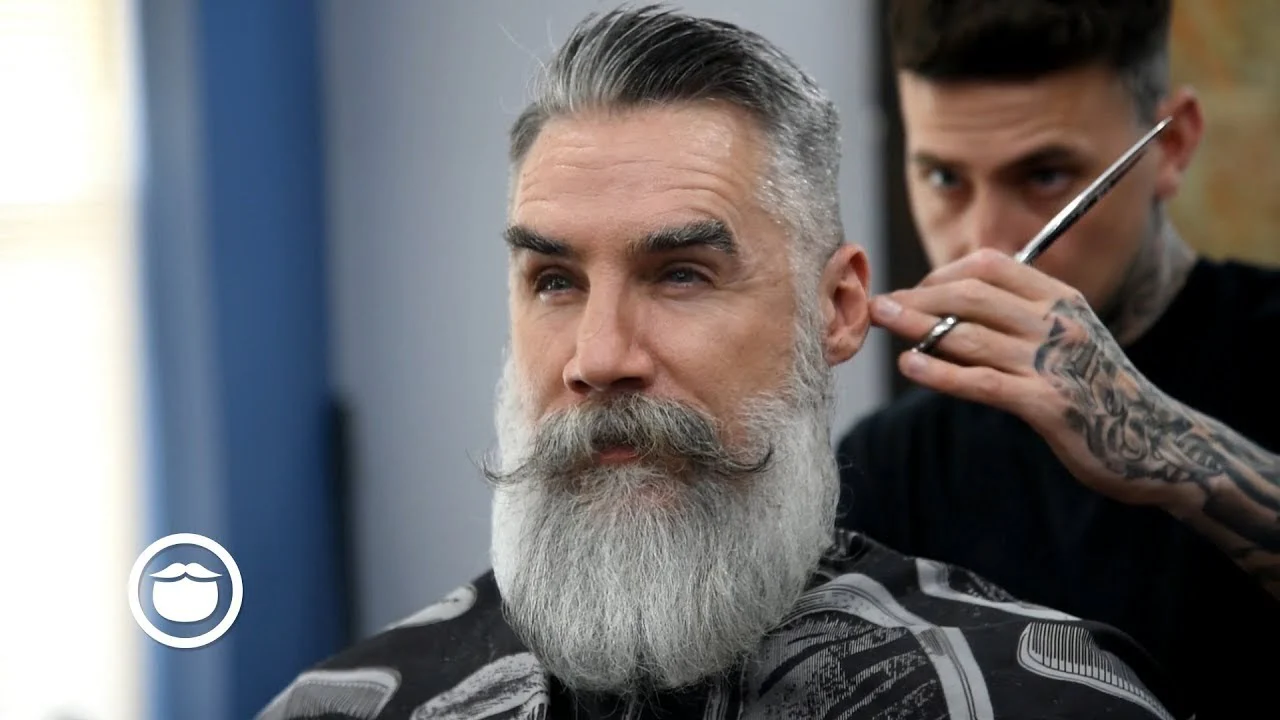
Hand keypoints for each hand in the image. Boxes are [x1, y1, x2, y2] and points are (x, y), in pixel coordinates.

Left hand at [869, 249, 1203, 508]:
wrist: (1153, 441)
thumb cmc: (1097, 389)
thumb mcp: (1069, 338)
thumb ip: (1023, 317)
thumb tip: (954, 301)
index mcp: (1063, 299)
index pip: (992, 265)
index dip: (943, 273)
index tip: (913, 290)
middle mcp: (1058, 323)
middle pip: (972, 296)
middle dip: (917, 297)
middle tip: (879, 306)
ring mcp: (1052, 363)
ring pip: (968, 336)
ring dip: (916, 327)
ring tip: (881, 324)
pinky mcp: (1047, 405)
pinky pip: (981, 382)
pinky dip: (939, 372)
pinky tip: (909, 366)